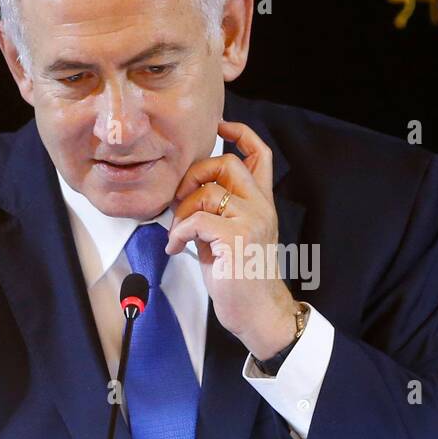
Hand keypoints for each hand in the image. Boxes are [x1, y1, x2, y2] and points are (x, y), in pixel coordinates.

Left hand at [167, 119, 297, 359]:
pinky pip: (196, 220)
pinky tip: (177, 249)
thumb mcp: (225, 238)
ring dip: (181, 212)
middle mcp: (260, 207)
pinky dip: (178, 233)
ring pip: (207, 192)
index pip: (260, 155)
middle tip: (180, 200)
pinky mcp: (237, 238)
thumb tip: (183, 197)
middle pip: (227, 163)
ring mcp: (251, 220)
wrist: (257, 314)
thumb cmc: (240, 281)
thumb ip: (214, 212)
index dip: (241, 132)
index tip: (221, 125)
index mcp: (261, 204)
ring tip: (177, 234)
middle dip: (195, 174)